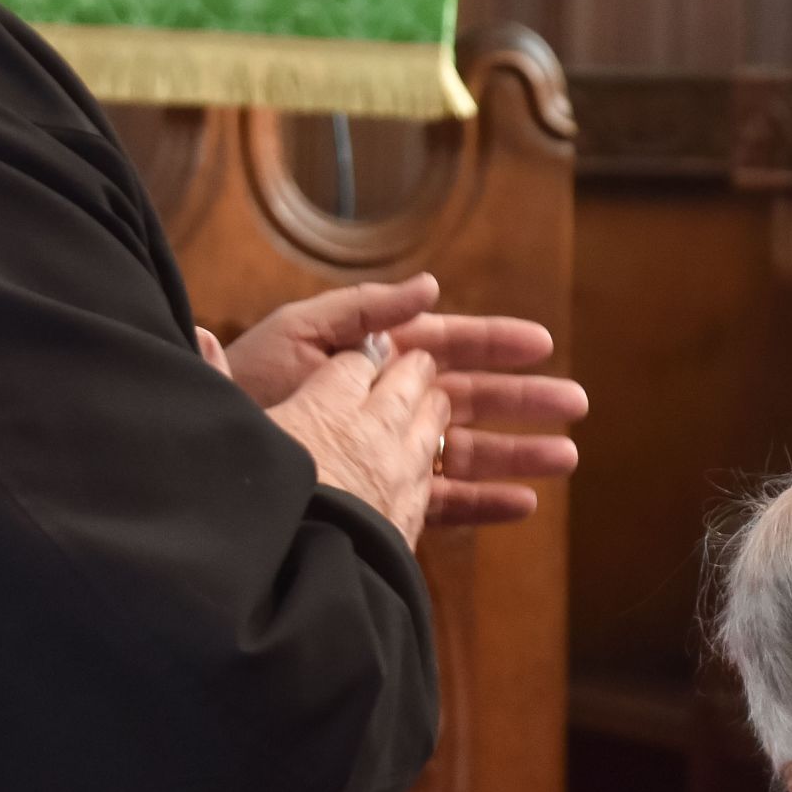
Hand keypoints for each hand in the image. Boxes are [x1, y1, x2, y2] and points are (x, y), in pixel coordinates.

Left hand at [225, 274, 587, 527]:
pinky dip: (484, 504)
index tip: (541, 344)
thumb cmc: (246, 385)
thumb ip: (362, 309)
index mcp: (378, 358)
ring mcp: (392, 453)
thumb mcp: (297, 332)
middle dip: (526, 401)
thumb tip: (431, 286)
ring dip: (520, 454)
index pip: (449, 346)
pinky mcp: (386, 498)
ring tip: (567, 457)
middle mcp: (392, 404)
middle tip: (577, 403)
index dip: (496, 344)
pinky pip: (444, 502)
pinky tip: (524, 505)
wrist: (213, 455)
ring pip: (470, 452)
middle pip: (473, 400)